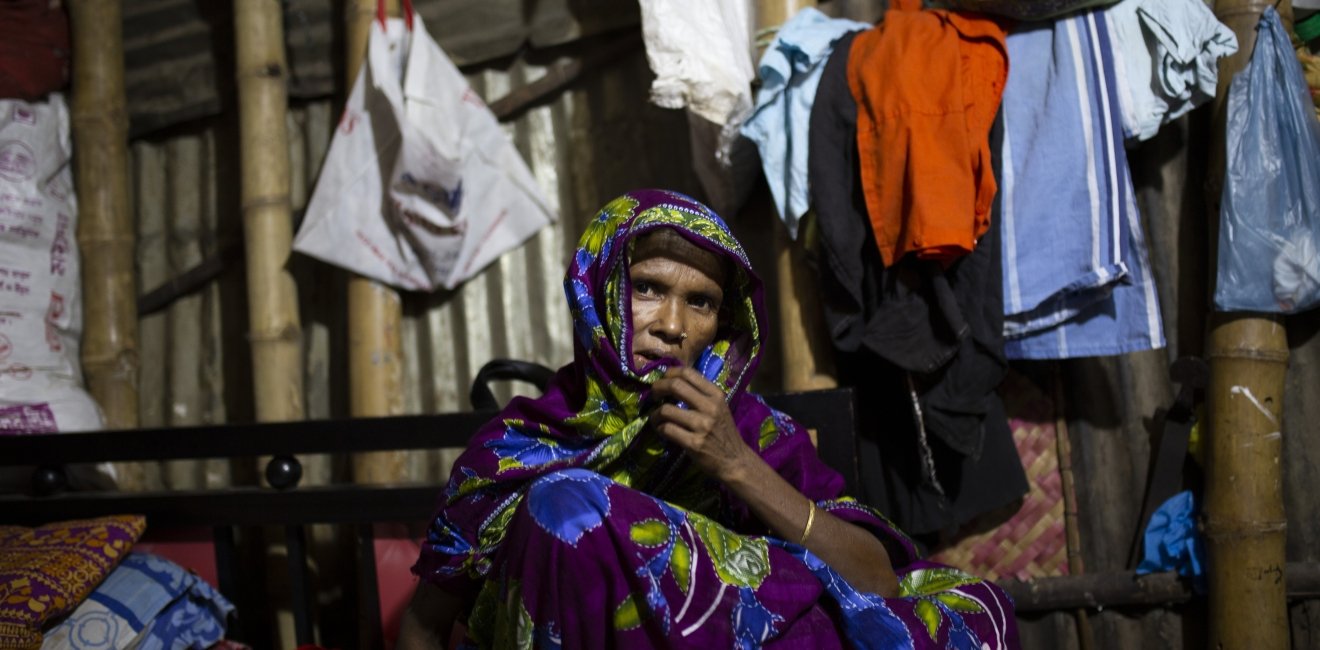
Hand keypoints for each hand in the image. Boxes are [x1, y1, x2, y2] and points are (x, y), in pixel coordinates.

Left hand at [649, 366, 754, 480]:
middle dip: (657, 388)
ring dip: (655, 414)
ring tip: (656, 418)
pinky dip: (659, 428)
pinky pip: (667, 429)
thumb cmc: (724, 432)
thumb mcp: (719, 407)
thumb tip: (672, 381)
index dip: (669, 373)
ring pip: (666, 410)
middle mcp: (710, 407)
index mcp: (716, 395)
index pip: (688, 372)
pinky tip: (661, 430)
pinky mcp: (694, 443)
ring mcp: (702, 426)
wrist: (735, 461)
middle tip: (653, 396)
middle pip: (675, 386)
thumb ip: (700, 394)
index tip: (663, 380)